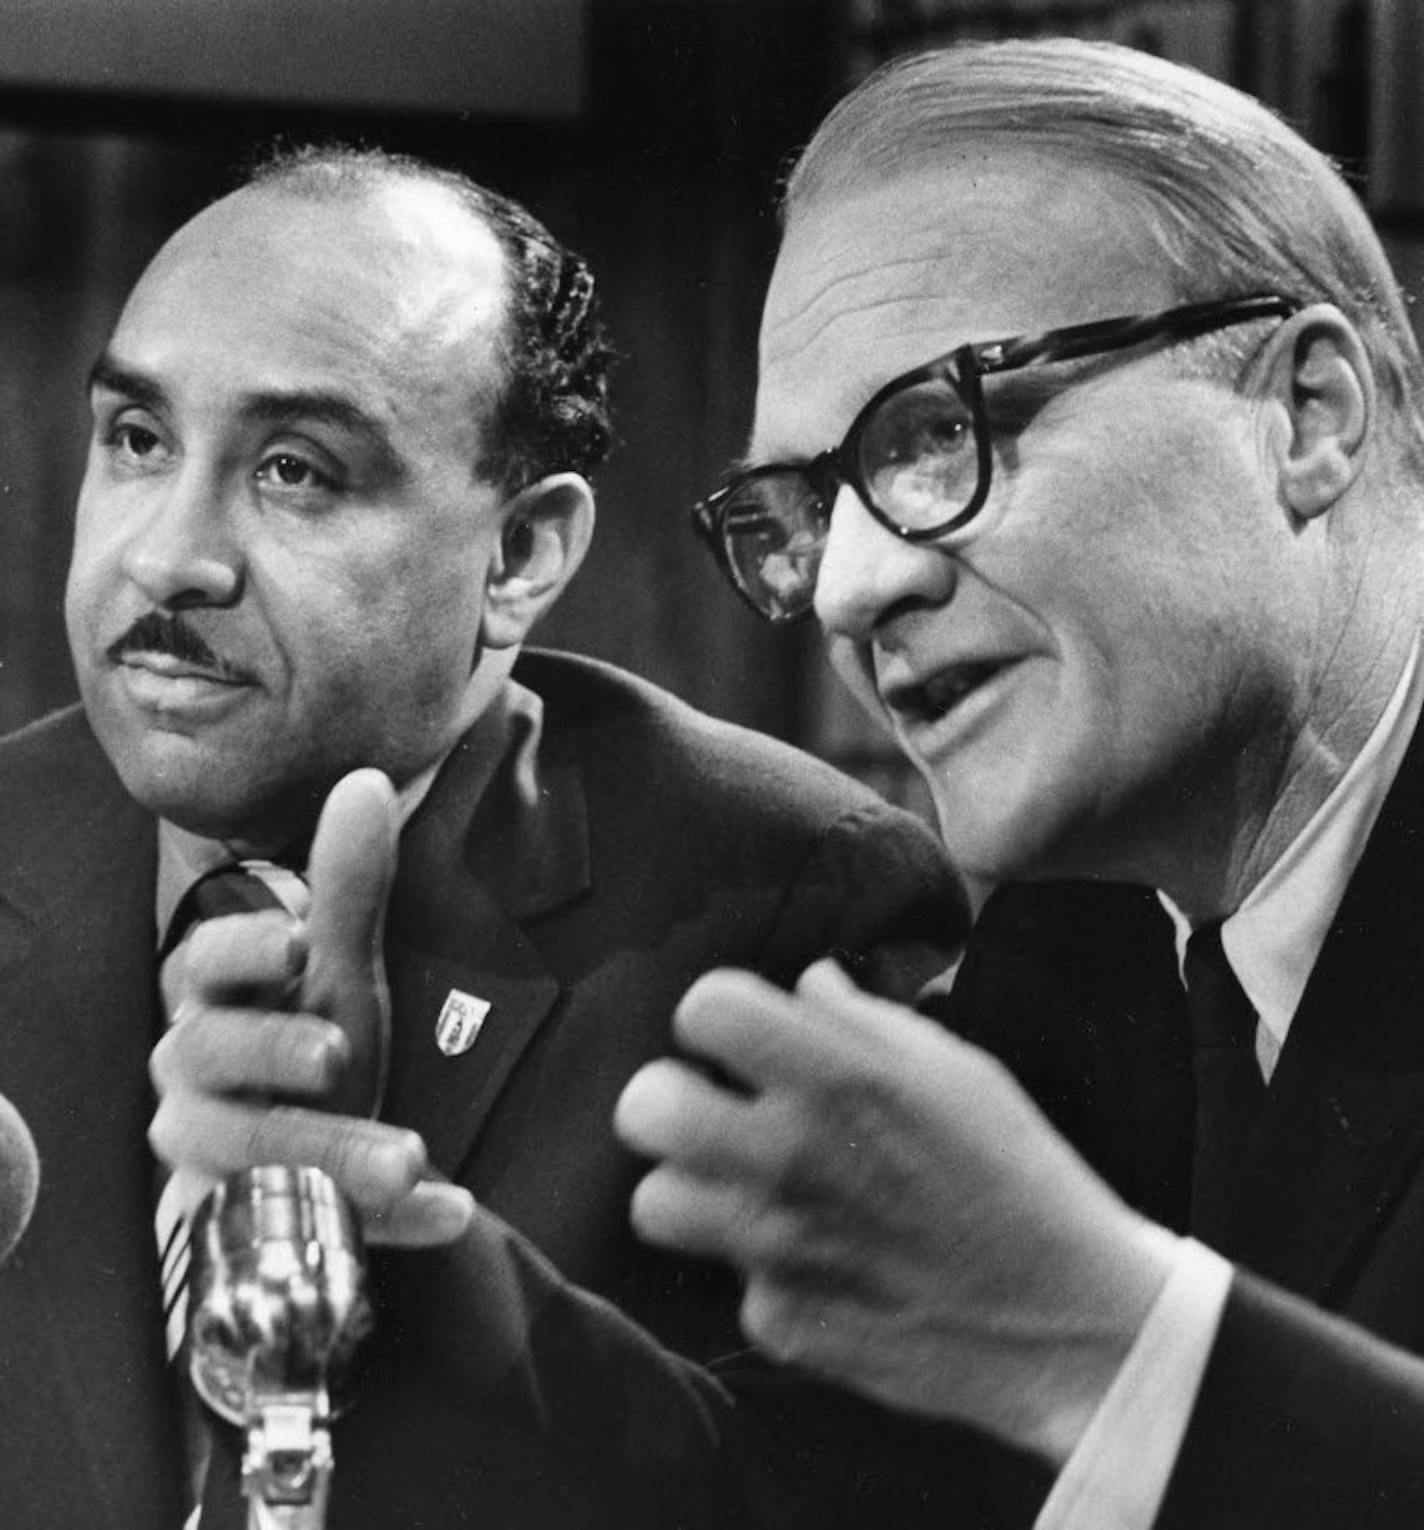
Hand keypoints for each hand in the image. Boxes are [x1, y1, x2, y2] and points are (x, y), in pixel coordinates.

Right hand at [150, 769, 473, 1246]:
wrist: (297, 1161)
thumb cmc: (303, 1043)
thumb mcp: (334, 970)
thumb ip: (346, 887)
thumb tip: (367, 779)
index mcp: (213, 999)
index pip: (202, 963)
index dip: (243, 949)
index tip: (298, 940)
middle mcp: (195, 1074)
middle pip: (211, 1056)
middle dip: (272, 1051)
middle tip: (335, 1051)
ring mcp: (214, 1154)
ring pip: (249, 1153)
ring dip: (333, 1152)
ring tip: (411, 1158)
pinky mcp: (251, 1220)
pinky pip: (311, 1222)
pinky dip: (389, 1221)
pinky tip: (452, 1206)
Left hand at [615, 959, 1172, 1464]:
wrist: (1072, 1319)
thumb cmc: (1018, 1174)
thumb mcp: (956, 1070)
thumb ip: (864, 1023)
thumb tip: (804, 986)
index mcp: (839, 1075)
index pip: (704, 1007)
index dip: (716, 1016)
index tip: (736, 1037)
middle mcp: (791, 1155)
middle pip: (646, 1106)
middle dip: (668, 1099)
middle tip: (708, 1110)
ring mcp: (778, 1248)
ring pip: (654, 1202)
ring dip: (691, 1191)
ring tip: (737, 1189)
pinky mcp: (783, 1325)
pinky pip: (733, 1284)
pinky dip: (767, 1275)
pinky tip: (817, 1266)